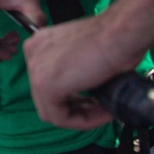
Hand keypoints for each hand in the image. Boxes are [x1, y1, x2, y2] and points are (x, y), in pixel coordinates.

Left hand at [24, 13, 147, 129]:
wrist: (121, 32)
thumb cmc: (113, 37)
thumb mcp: (83, 53)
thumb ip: (73, 69)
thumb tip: (82, 92)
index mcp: (40, 44)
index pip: (48, 82)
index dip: (73, 96)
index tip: (96, 100)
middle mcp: (32, 54)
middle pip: (47, 97)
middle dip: (76, 107)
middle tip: (101, 108)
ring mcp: (36, 70)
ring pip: (52, 111)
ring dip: (80, 115)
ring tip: (104, 111)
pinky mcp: (46, 86)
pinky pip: (61, 117)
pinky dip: (83, 120)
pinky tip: (104, 113)